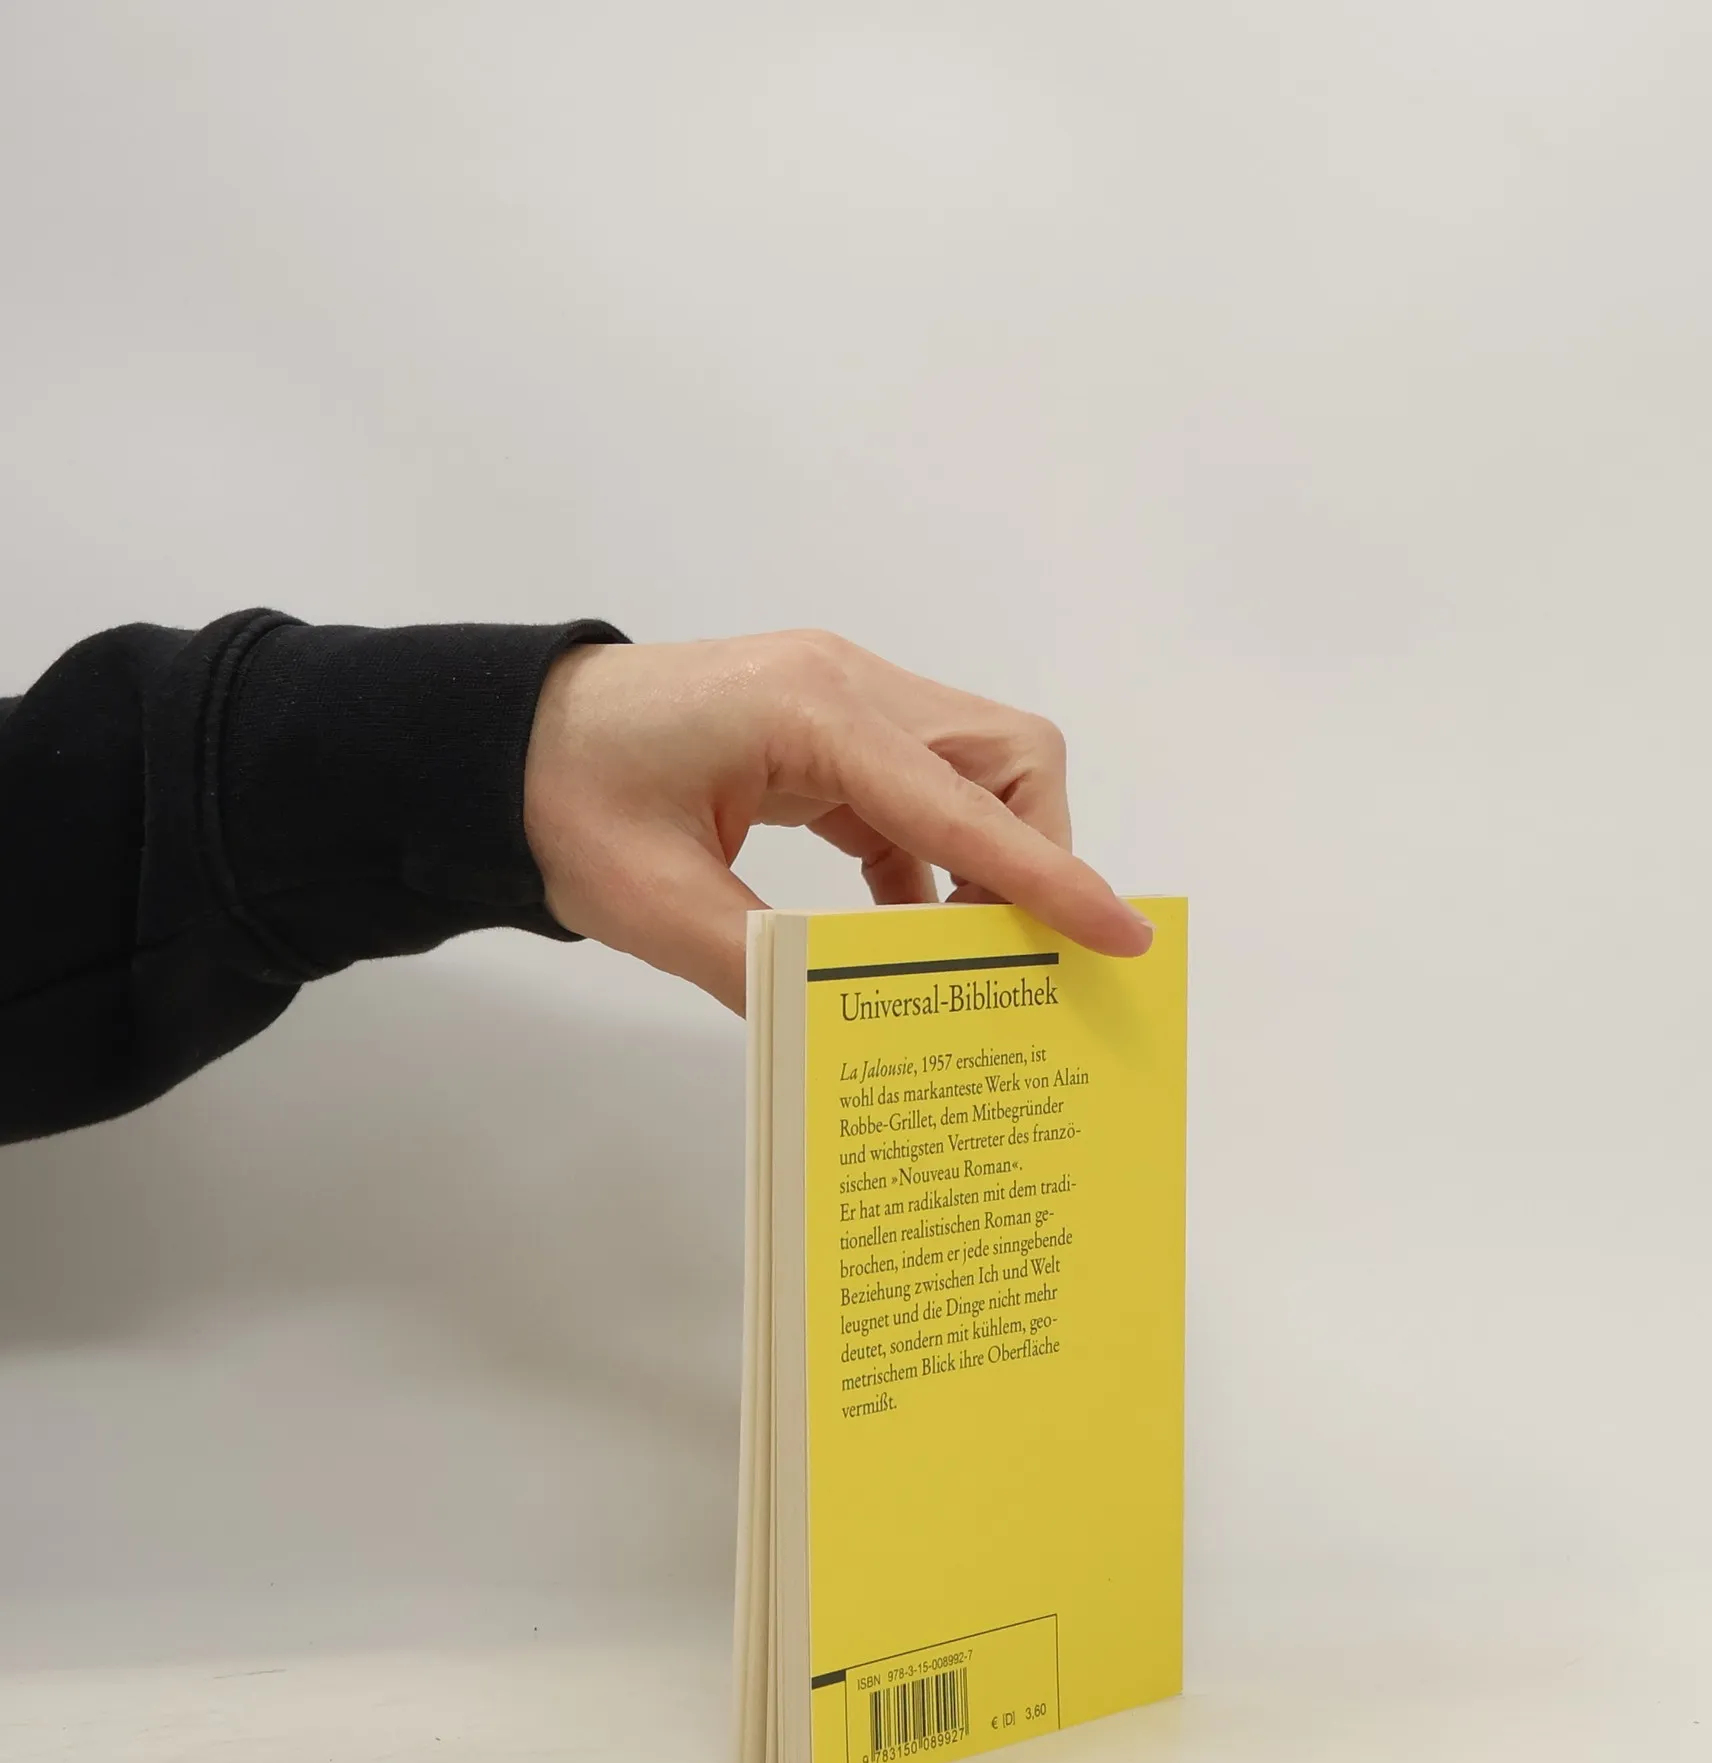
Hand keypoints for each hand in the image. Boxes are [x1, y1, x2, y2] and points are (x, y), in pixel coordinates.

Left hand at [523, 629, 1152, 1012]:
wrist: (496, 743)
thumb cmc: (561, 803)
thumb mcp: (654, 905)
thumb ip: (766, 968)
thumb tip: (857, 1030)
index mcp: (809, 714)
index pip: (963, 803)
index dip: (1047, 876)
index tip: (1119, 934)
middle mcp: (846, 687)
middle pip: (1008, 753)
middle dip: (1034, 849)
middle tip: (1004, 948)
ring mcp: (841, 698)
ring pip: (978, 764)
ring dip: (988, 854)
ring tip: (958, 951)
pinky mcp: (826, 727)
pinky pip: (921, 788)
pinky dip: (932, 859)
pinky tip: (900, 929)